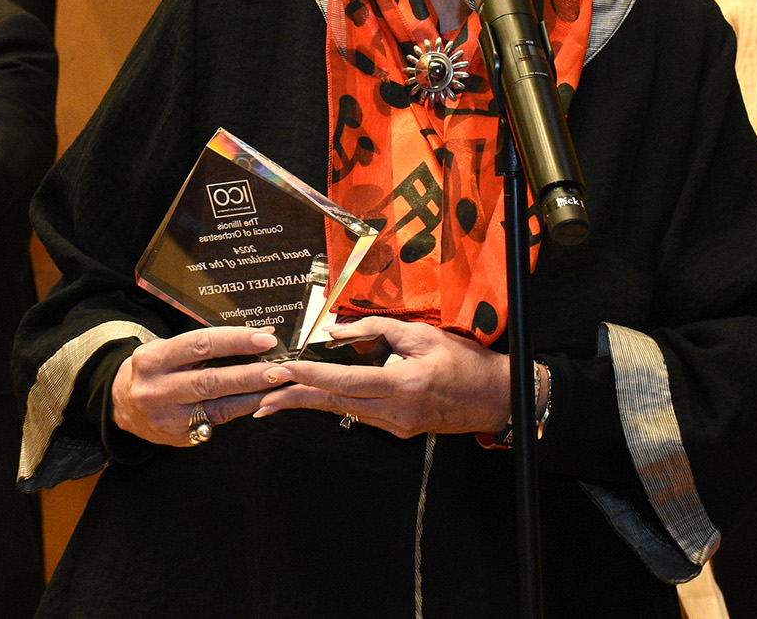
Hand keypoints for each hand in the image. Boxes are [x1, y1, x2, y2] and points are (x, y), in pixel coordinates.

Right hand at [110, 327, 287, 446]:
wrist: (122, 404)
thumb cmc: (155, 369)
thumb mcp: (169, 349)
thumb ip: (208, 344)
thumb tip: (259, 336)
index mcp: (153, 359)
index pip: (199, 345)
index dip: (235, 341)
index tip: (264, 339)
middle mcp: (157, 389)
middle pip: (210, 379)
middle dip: (250, 374)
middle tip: (280, 368)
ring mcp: (167, 416)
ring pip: (217, 405)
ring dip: (253, 394)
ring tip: (279, 385)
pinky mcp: (178, 436)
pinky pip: (217, 420)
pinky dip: (241, 409)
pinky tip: (262, 401)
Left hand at [254, 318, 511, 437]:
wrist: (495, 397)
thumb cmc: (465, 362)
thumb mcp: (422, 334)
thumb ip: (377, 329)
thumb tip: (337, 330)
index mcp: (401, 386)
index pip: (344, 382)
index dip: (309, 377)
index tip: (282, 372)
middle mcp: (395, 412)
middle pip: (334, 405)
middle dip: (295, 400)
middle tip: (261, 399)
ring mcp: (396, 425)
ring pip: (343, 412)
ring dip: (310, 405)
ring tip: (276, 402)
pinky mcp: (398, 428)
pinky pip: (360, 414)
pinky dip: (335, 405)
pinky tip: (315, 400)